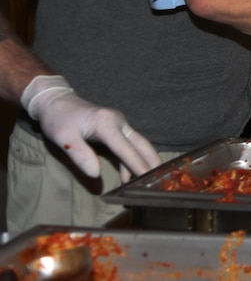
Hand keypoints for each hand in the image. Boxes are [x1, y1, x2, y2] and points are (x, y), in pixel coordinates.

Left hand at [21, 75, 160, 180]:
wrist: (56, 101)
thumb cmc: (59, 119)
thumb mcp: (63, 138)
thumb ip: (80, 155)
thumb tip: (96, 175)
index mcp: (107, 124)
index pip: (126, 148)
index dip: (137, 165)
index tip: (148, 178)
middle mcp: (118, 122)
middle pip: (142, 144)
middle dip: (152, 161)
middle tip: (161, 179)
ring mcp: (120, 124)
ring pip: (138, 145)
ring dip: (144, 162)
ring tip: (147, 182)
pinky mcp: (116, 128)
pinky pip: (129, 146)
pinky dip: (132, 160)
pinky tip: (128, 176)